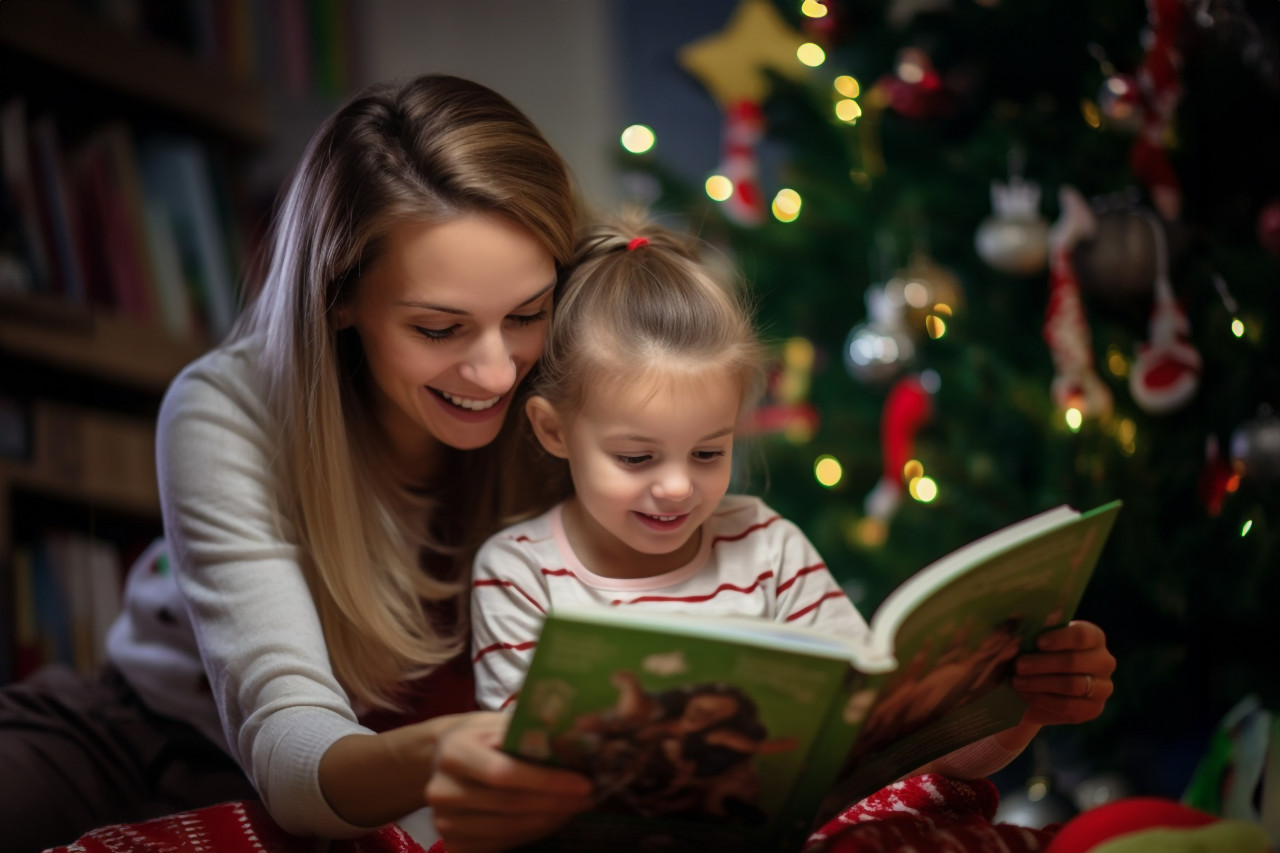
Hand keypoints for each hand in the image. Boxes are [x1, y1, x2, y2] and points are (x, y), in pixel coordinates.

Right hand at [426, 711, 594, 852]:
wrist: (443, 759)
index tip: (583, 783)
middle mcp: (442, 789)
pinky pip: (500, 844)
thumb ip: (529, 730)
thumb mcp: (498, 722)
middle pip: (509, 804)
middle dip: (556, 803)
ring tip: (576, 808)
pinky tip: (552, 819)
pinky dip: (532, 833)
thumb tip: (575, 741)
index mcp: (454, 751)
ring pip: (508, 829)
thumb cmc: (480, 737)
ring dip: (549, 820)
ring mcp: (444, 820)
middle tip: (589, 798)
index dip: (547, 781)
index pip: (504, 773)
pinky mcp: (452, 842)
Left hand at [1011, 619, 1114, 726]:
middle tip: (1019, 665)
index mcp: (1093, 638)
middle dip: (1043, 663)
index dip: (1061, 638)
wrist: (1037, 690)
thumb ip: (1033, 637)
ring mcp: (1102, 687)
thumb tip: (1016, 636)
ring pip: (1072, 685)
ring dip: (1040, 683)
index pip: (1083, 635)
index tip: (1038, 642)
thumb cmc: (1037, 656)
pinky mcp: (1093, 709)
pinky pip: (1069, 706)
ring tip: (1017, 682)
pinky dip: (1043, 700)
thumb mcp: (1036, 644)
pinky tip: (1026, 695)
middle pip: (1074, 661)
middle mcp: (1104, 661)